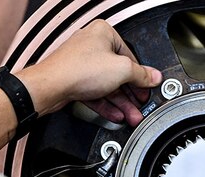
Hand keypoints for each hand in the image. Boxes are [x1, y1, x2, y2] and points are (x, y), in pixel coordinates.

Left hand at [16, 20, 161, 125]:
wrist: (50, 86)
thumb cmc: (78, 70)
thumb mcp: (122, 70)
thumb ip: (141, 75)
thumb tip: (154, 76)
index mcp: (104, 33)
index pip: (131, 56)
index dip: (141, 76)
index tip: (148, 88)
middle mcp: (93, 45)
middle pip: (120, 73)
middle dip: (131, 95)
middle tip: (140, 105)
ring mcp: (83, 63)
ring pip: (109, 86)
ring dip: (122, 103)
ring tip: (131, 115)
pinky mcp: (76, 80)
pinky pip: (97, 93)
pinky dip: (107, 105)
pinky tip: (116, 115)